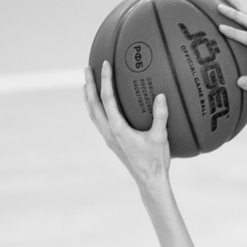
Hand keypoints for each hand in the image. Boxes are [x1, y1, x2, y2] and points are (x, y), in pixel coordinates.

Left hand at [83, 60, 170, 189]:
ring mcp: (108, 137)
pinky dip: (96, 107)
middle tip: (86, 68)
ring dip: (89, 97)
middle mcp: (109, 132)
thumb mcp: (160, 137)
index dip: (105, 80)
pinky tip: (102, 104)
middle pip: (93, 105)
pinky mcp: (112, 141)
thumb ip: (160, 116)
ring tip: (87, 83)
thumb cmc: (155, 161)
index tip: (104, 64)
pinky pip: (99, 120)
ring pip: (93, 113)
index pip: (107, 99)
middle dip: (89, 85)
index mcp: (117, 129)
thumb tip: (160, 96)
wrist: (149, 181)